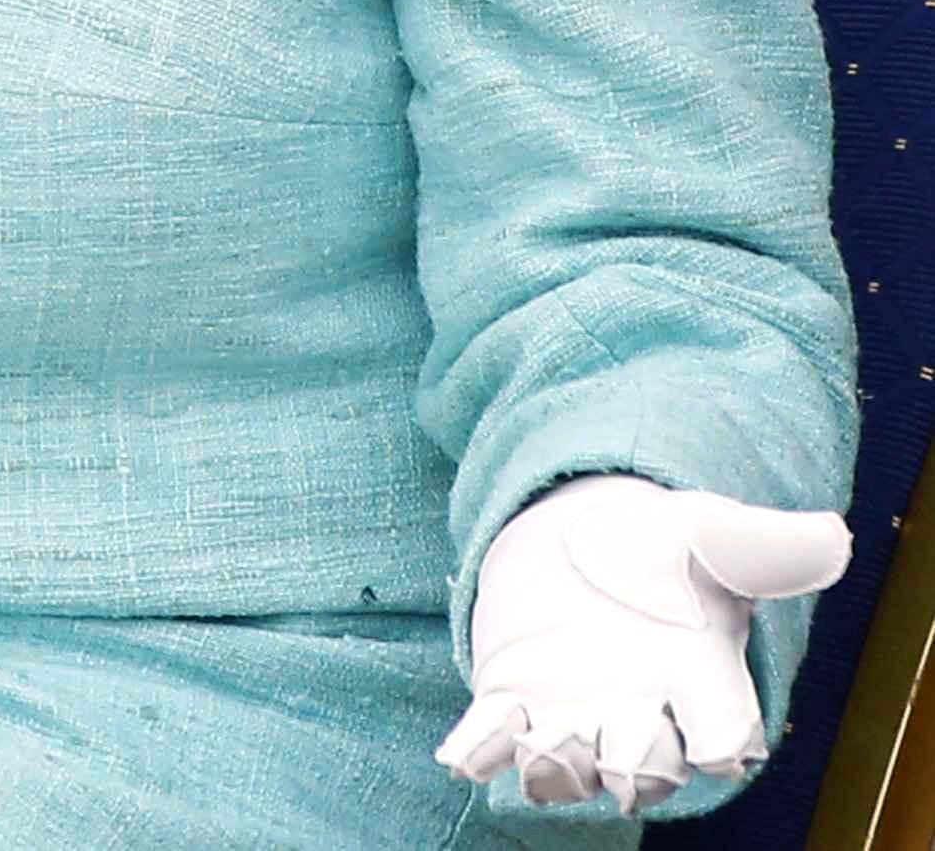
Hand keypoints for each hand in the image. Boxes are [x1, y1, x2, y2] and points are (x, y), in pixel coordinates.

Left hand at [438, 475, 850, 810]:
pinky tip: (462, 755)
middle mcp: (641, 716)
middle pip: (646, 765)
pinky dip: (479, 750)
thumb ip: (764, 543)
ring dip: (555, 764)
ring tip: (542, 746)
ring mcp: (572, 716)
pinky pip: (493, 738)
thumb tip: (833, 537)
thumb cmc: (661, 547)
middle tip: (624, 760)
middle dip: (636, 765)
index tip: (723, 746)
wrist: (583, 541)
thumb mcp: (709, 531)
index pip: (725, 731)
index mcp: (702, 683)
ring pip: (568, 765)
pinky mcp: (511, 701)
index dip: (723, 740)